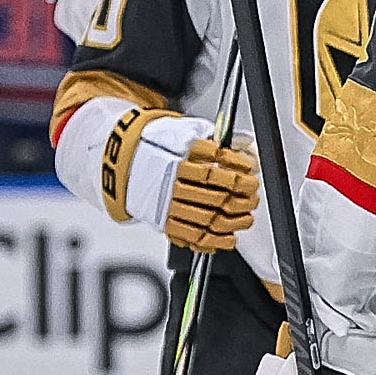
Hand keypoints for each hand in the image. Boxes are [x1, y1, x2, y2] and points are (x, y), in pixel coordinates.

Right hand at [120, 115, 258, 248]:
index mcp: (178, 159)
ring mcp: (167, 204)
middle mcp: (171, 182)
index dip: (237, 175)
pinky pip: (191, 236)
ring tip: (246, 217)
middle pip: (214, 196)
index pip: (214, 169)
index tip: (250, 176)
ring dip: (232, 221)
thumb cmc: (160, 147)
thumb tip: (241, 148)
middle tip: (252, 197)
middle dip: (240, 200)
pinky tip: (228, 237)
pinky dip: (213, 241)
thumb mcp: (186, 133)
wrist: (124, 161)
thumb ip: (214, 143)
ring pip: (206, 219)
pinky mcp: (163, 221)